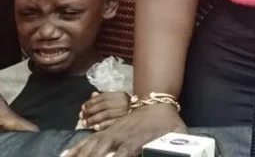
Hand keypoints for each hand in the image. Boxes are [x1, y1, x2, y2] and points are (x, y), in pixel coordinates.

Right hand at [63, 103, 186, 156]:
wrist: (158, 103)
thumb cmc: (169, 123)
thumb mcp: (178, 135)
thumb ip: (181, 146)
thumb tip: (188, 152)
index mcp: (136, 142)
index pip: (121, 155)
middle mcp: (121, 138)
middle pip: (101, 152)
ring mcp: (112, 133)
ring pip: (92, 146)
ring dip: (80, 155)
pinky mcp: (107, 131)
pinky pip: (89, 140)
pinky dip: (76, 148)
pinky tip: (65, 155)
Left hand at [81, 92, 130, 130]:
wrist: (145, 116)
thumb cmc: (127, 108)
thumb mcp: (117, 100)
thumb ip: (104, 98)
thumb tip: (93, 94)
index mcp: (121, 95)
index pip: (104, 97)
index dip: (91, 102)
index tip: (82, 107)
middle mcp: (124, 103)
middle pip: (104, 105)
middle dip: (90, 111)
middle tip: (81, 116)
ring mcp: (126, 113)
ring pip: (106, 114)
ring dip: (93, 119)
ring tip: (84, 123)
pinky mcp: (126, 123)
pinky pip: (112, 124)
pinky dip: (103, 125)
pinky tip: (95, 128)